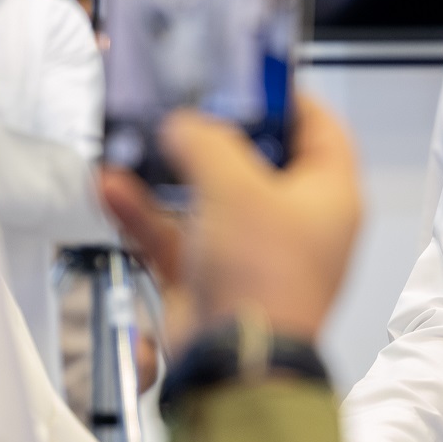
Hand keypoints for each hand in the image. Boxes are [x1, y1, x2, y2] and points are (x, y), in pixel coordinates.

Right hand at [100, 93, 359, 350]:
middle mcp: (295, 222)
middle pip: (256, 159)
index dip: (285, 95)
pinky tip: (114, 188)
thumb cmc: (266, 285)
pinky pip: (176, 233)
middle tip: (182, 107)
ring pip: (206, 196)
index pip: (319, 127)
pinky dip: (146, 212)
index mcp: (329, 195)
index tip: (249, 76)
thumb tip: (185, 124)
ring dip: (167, 172)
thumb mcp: (236, 187)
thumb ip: (206, 142)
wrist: (233, 365)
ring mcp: (252, 250)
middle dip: (211, 134)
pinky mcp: (212, 276)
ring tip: (136, 142)